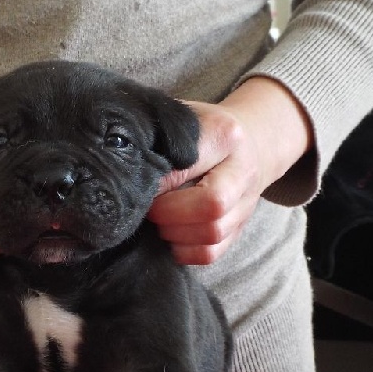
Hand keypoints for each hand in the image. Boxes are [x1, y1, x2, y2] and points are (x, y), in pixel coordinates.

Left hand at [147, 77, 312, 264]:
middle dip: (169, 212)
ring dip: (175, 233)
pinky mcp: (239, 228)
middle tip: (148, 206)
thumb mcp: (179, 118)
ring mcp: (245, 203)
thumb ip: (156, 136)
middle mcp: (242, 170)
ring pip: (212, 233)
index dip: (157, 181)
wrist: (249, 142)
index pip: (189, 165)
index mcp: (225, 135)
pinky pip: (211, 253)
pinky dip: (184, 250)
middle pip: (212, 204)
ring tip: (158, 219)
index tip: (137, 184)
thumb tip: (123, 166)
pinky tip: (171, 234)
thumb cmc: (200, 130)